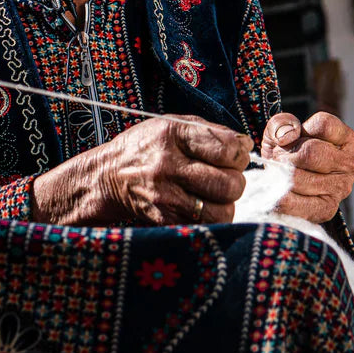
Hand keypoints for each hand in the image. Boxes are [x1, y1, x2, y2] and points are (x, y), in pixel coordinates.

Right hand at [31, 115, 252, 225]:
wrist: (107, 176)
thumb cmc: (146, 148)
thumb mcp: (171, 125)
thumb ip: (210, 132)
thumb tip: (246, 146)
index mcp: (172, 134)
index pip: (229, 148)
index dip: (239, 154)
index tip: (232, 156)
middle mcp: (167, 165)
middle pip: (230, 183)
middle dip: (236, 181)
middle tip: (225, 178)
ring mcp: (165, 196)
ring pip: (223, 211)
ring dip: (226, 204)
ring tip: (214, 195)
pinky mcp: (164, 219)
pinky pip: (205, 226)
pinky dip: (210, 219)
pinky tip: (200, 207)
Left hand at [261, 112, 353, 222]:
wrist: (280, 183)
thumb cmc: (285, 152)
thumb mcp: (279, 130)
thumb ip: (281, 123)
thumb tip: (288, 135)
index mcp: (345, 139)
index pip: (324, 124)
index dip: (299, 130)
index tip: (291, 138)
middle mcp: (350, 164)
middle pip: (311, 152)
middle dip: (286, 155)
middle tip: (279, 160)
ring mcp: (341, 188)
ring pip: (299, 178)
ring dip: (279, 175)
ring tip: (280, 174)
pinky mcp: (326, 209)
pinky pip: (294, 202)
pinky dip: (279, 196)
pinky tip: (278, 191)